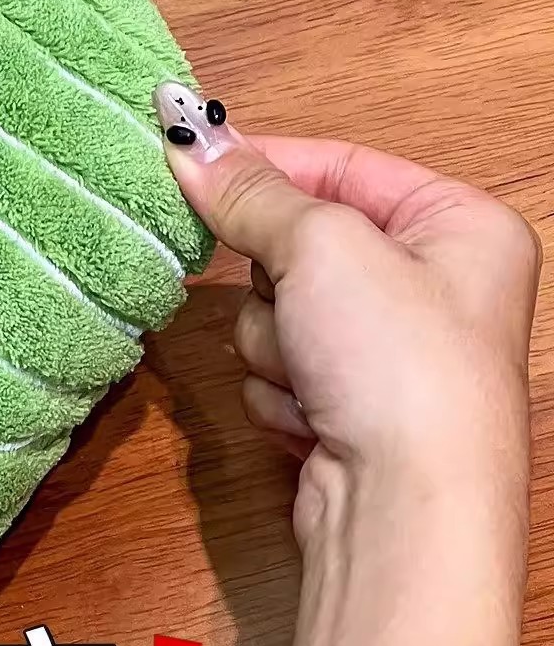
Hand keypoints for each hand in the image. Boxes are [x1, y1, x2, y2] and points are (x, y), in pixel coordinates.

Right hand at [154, 81, 539, 546]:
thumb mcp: (320, 246)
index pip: (341, 164)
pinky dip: (281, 392)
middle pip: (298, 244)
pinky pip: (278, 369)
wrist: (404, 506)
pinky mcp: (350, 406)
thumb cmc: (397, 360)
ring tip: (314, 377)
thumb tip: (185, 139)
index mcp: (460, 225)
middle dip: (275, 283)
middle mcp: (434, 284)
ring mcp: (389, 352)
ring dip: (274, 345)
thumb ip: (249, 192)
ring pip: (275, 312)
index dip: (265, 166)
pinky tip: (313, 418)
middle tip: (295, 305)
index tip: (190, 164)